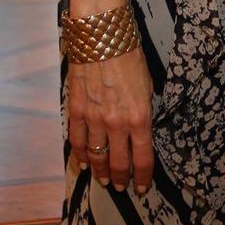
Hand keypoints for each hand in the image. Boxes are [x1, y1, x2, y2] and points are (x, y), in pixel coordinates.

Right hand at [67, 45, 154, 195]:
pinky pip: (76, 140)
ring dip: (100, 171)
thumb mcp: (148, 85)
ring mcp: (94, 118)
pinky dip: (80, 155)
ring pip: (96, 155)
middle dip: (121, 178)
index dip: (143, 176)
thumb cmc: (131, 56)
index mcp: (140, 116)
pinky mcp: (76, 110)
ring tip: (104, 180)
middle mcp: (116, 123)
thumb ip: (144, 111)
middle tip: (122, 187)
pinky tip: (84, 163)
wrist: (103, 37)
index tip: (143, 187)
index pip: (143, 157)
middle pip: (118, 162)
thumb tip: (141, 131)